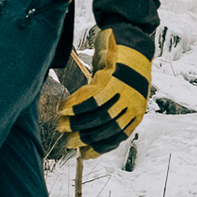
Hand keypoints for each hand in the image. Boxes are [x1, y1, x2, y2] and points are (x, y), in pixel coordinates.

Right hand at [58, 29, 151, 157]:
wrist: (133, 43)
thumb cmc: (124, 71)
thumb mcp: (123, 96)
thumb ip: (111, 113)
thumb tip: (88, 135)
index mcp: (135, 113)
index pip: (117, 137)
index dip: (98, 148)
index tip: (83, 153)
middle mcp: (132, 105)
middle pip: (105, 129)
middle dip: (83, 137)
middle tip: (67, 141)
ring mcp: (123, 92)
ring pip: (97, 115)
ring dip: (76, 122)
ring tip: (61, 124)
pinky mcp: (112, 78)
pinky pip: (90, 98)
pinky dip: (75, 105)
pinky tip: (63, 108)